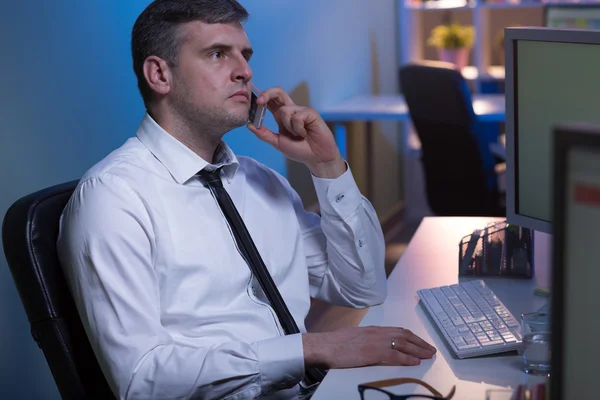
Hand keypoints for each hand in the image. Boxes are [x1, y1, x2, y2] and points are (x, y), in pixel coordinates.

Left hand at [246, 86, 345, 178]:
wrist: (316, 157)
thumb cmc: (300, 150)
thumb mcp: (277, 143)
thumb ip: (264, 134)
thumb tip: (249, 125)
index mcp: (282, 117)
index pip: (271, 101)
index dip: (262, 98)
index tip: (253, 101)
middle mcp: (291, 111)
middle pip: (278, 93)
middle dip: (268, 93)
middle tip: (260, 101)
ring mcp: (301, 111)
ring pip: (285, 110)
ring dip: (288, 126)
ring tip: (298, 135)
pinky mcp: (311, 113)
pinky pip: (297, 117)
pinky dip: (298, 128)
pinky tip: (305, 134)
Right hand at [302, 326, 436, 368]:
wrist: (323, 346)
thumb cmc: (334, 344)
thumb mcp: (354, 338)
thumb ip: (366, 340)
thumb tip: (373, 347)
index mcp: (372, 329)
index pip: (396, 330)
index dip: (411, 337)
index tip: (420, 342)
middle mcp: (376, 333)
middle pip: (404, 335)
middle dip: (419, 342)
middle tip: (430, 349)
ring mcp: (375, 342)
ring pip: (402, 343)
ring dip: (418, 349)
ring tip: (428, 355)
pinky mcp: (372, 352)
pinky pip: (394, 354)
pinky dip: (407, 357)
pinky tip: (415, 361)